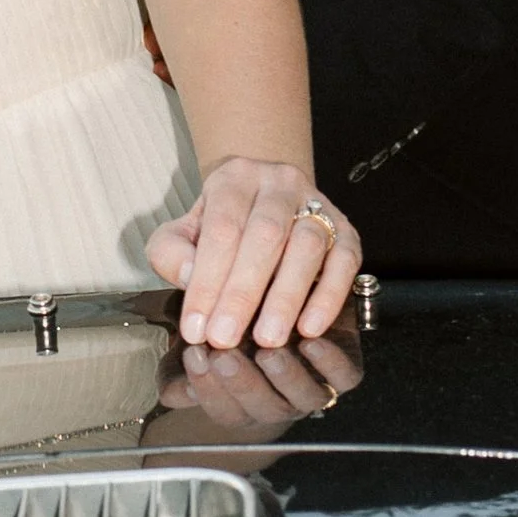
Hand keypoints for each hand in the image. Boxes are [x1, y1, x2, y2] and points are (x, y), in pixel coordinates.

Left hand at [145, 162, 361, 351]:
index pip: (221, 229)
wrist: (263, 195)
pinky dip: (329, 295)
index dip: (207, 281)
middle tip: (226, 337)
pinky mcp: (345, 229)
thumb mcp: (182, 230)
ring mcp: (317, 204)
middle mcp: (279, 183)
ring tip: (268, 338)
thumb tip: (190, 275)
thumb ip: (172, 252)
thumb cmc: (220, 223)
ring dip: (286, 297)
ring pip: (307, 245)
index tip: (195, 327)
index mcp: (235, 178)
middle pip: (265, 235)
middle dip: (243, 292)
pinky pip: (345, 260)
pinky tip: (310, 326)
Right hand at [150, 329, 361, 444]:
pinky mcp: (343, 370)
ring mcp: (312, 389)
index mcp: (244, 403)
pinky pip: (342, 378)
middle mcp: (278, 402)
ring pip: (303, 397)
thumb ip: (180, 362)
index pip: (224, 412)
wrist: (290, 298)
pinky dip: (329, 363)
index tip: (194, 354)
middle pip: (261, 409)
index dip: (207, 389)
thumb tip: (174, 394)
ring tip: (269, 351)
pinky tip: (311, 341)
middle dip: (240, 383)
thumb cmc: (236, 319)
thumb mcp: (201, 336)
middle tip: (223, 354)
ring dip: (285, 376)